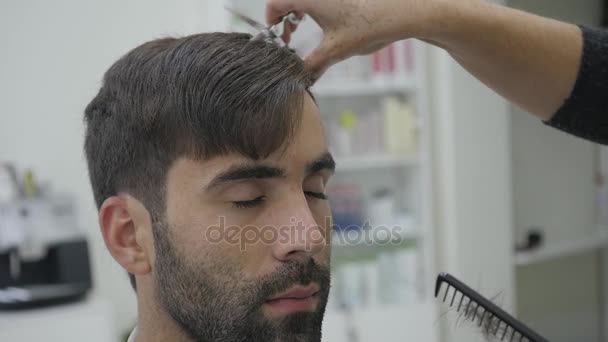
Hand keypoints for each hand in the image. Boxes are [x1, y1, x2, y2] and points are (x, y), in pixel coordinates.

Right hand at [266, 0, 447, 78]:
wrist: (398, 13)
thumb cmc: (368, 25)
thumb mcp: (335, 51)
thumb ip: (313, 66)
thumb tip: (301, 81)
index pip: (275, 3)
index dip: (270, 21)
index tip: (276, 38)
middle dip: (283, 18)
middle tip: (287, 36)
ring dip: (296, 12)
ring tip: (299, 29)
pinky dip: (310, 8)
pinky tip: (320, 24)